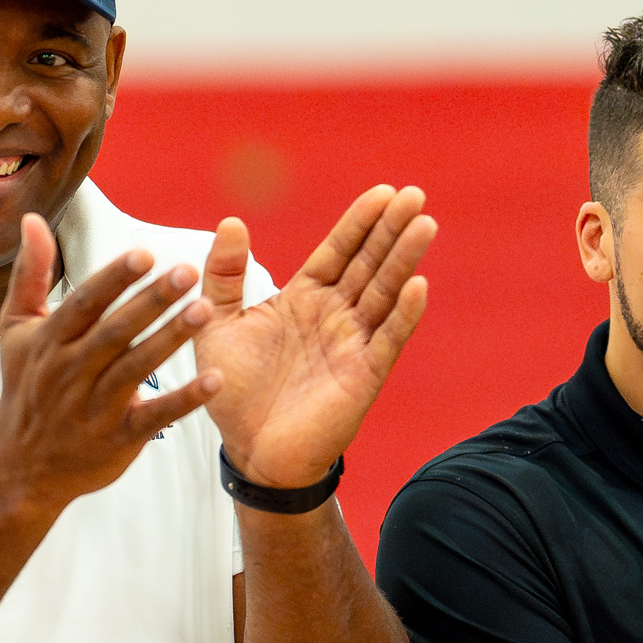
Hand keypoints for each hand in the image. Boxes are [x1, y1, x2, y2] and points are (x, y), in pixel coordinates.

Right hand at [0, 213, 219, 510]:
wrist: (20, 466)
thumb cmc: (25, 387)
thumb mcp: (16, 328)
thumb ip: (29, 272)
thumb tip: (33, 219)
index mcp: (50, 341)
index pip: (84, 304)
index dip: (113, 279)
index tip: (143, 254)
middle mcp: (71, 371)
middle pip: (114, 332)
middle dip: (151, 301)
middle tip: (186, 272)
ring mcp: (95, 406)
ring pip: (136, 368)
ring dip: (171, 339)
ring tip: (204, 311)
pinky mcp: (119, 437)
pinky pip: (155, 416)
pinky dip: (184, 399)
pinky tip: (214, 379)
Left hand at [193, 185, 435, 488]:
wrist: (248, 451)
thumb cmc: (233, 390)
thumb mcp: (217, 324)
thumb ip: (223, 275)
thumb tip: (231, 220)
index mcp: (303, 299)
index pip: (338, 251)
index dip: (359, 222)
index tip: (382, 191)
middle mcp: (334, 315)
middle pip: (368, 263)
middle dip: (391, 229)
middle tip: (415, 194)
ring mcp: (352, 344)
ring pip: (384, 292)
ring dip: (404, 259)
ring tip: (424, 224)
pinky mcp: (362, 376)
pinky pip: (387, 339)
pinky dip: (404, 313)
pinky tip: (418, 284)